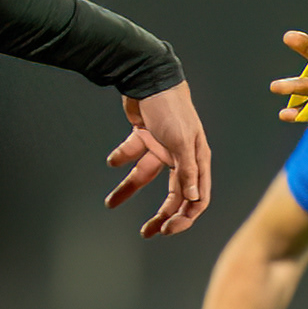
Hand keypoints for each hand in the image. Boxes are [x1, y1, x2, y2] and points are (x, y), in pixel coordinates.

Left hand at [105, 83, 211, 237]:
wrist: (148, 75)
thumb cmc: (170, 108)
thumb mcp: (180, 141)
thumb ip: (187, 171)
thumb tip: (194, 201)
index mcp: (196, 160)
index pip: (196, 198)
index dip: (184, 217)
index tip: (166, 230)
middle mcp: (181, 157)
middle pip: (173, 194)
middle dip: (161, 214)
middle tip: (147, 232)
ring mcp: (162, 148)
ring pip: (145, 176)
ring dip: (128, 189)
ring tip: (111, 202)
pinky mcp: (144, 138)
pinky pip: (132, 154)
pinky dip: (121, 157)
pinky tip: (112, 159)